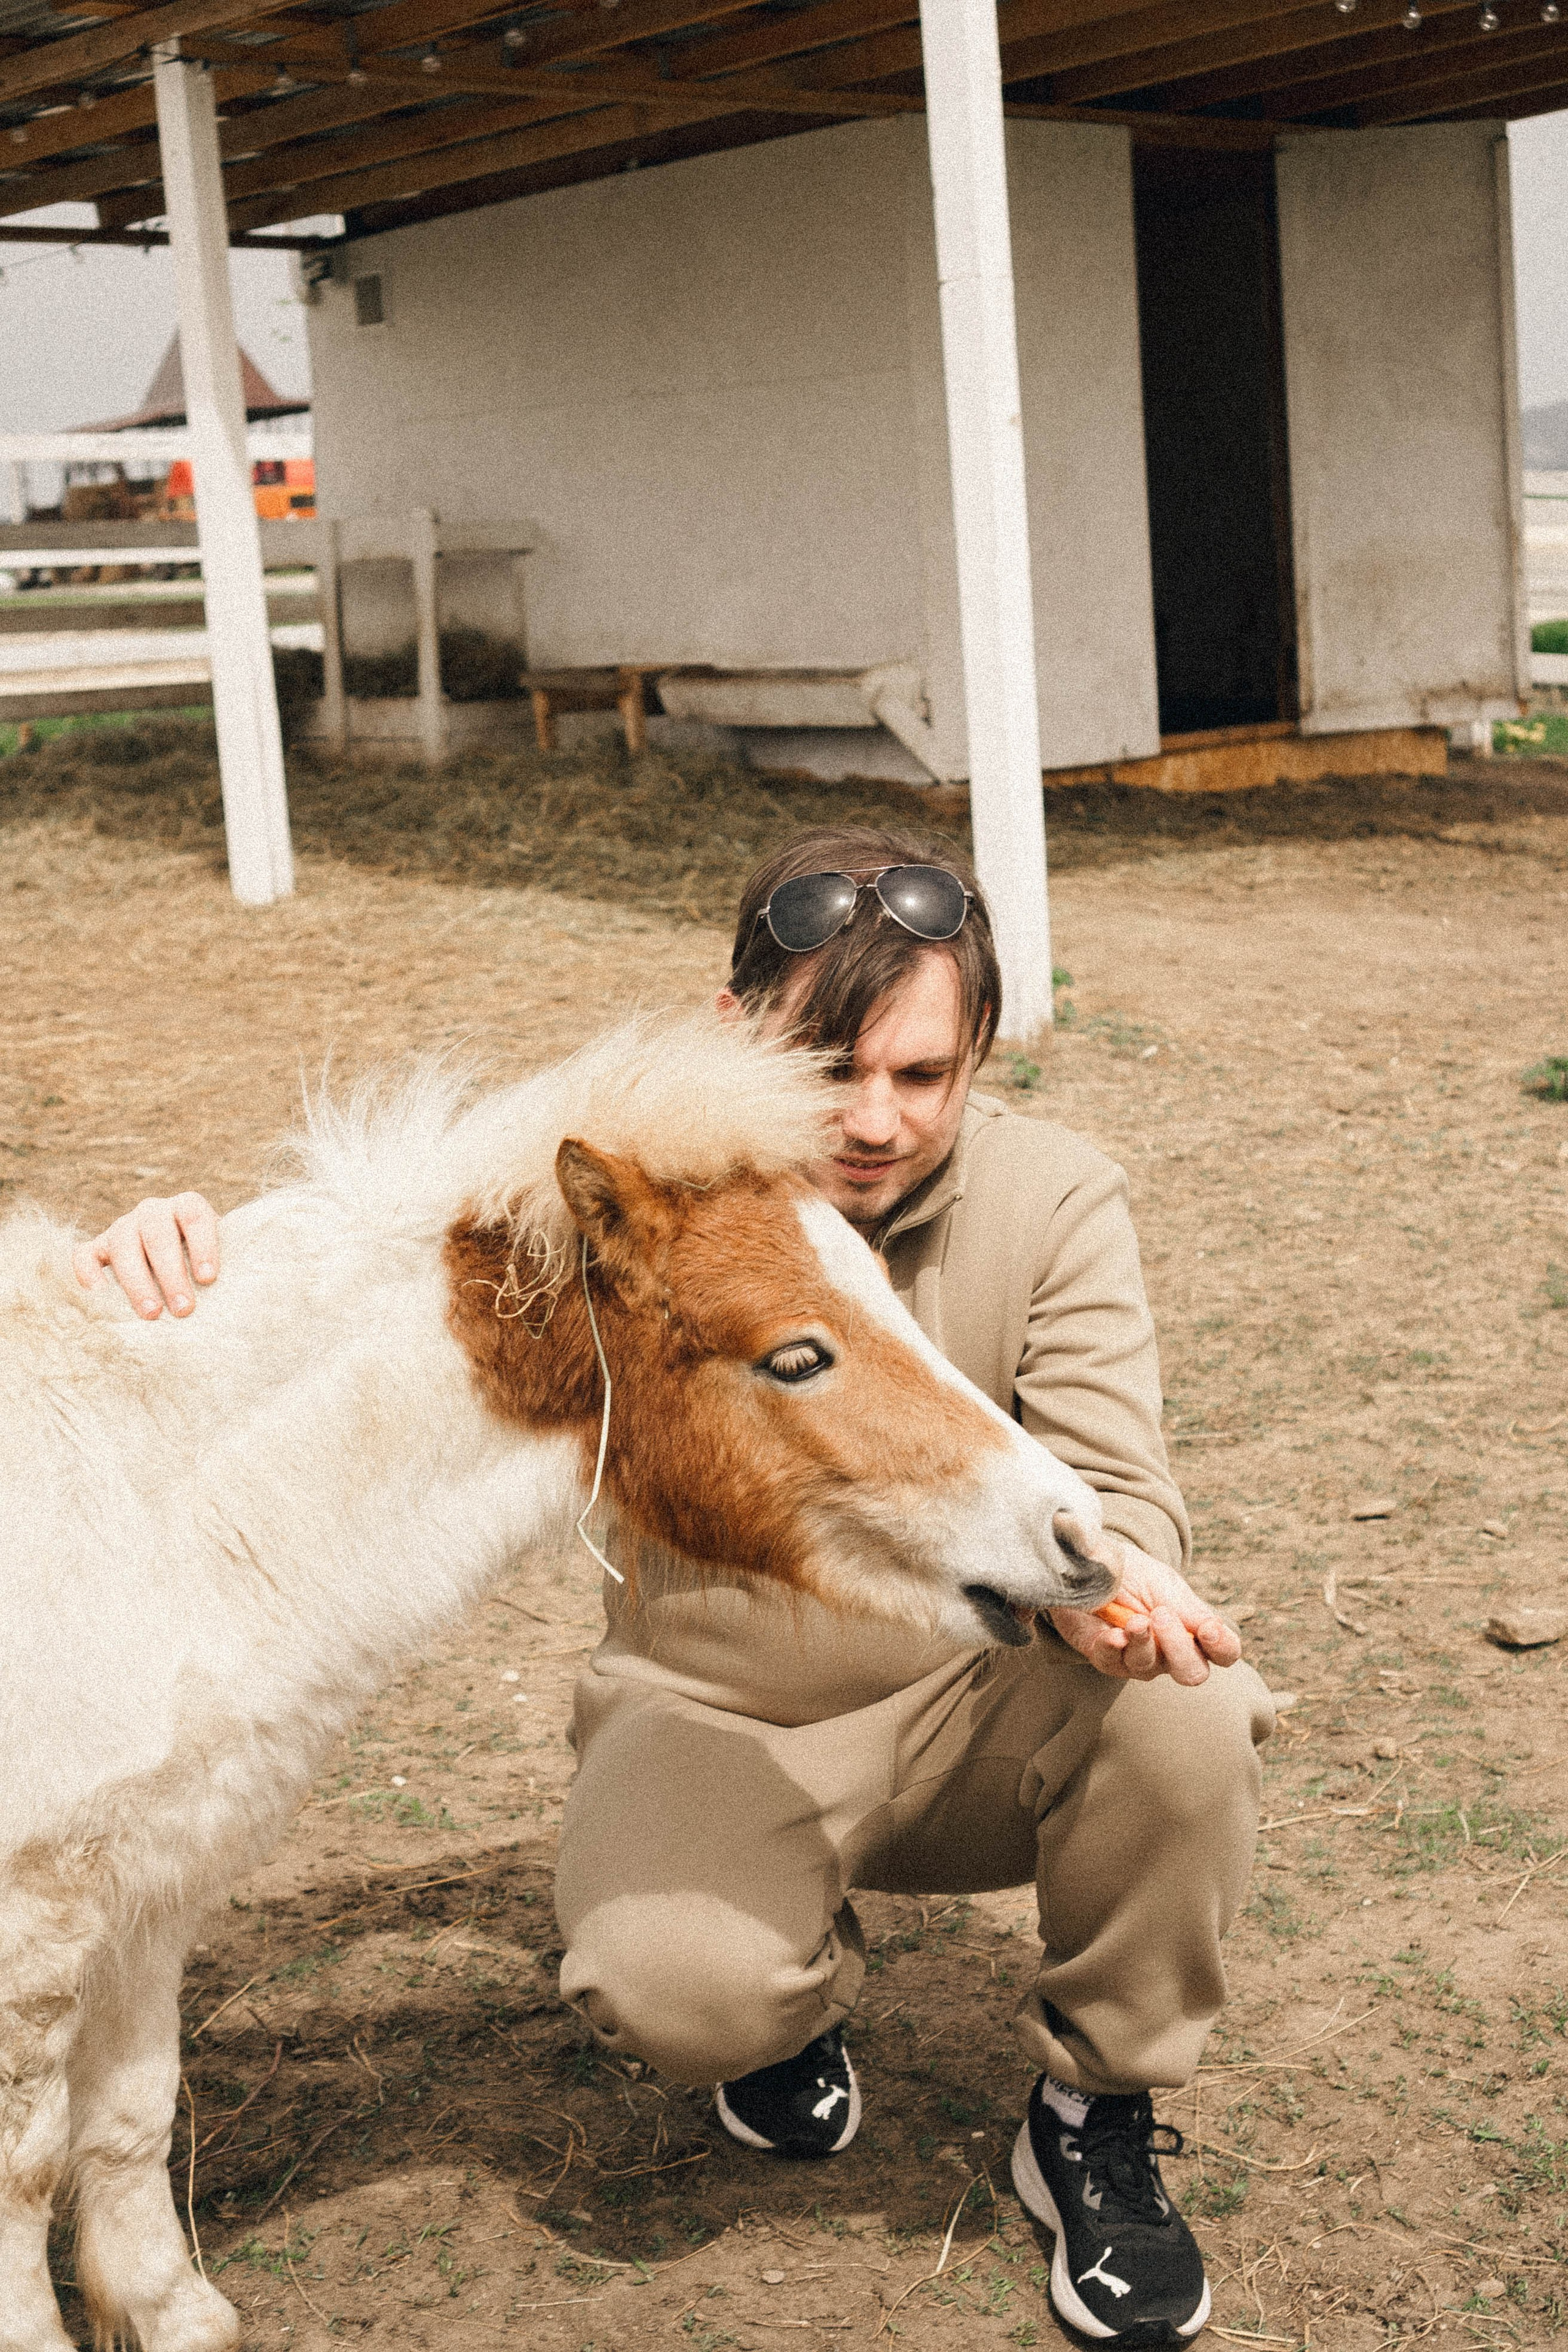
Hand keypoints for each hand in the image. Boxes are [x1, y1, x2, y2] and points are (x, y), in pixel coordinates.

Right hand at [72, 1192, 219, 1318]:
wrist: (175, 1264)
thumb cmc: (203, 1267)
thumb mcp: (221, 1260)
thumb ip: (229, 1269)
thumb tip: (243, 1301)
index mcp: (186, 1206)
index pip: (194, 1215)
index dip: (202, 1245)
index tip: (209, 1279)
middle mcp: (152, 1211)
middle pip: (158, 1233)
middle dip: (171, 1273)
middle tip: (184, 1309)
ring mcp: (122, 1226)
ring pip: (123, 1243)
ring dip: (138, 1281)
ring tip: (152, 1314)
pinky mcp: (98, 1247)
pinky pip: (84, 1254)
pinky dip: (88, 1273)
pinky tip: (101, 1296)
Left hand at [1049, 1538, 1241, 1686]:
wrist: (1093, 1566)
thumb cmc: (1136, 1576)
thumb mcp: (1167, 1584)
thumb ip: (1189, 1610)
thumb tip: (1213, 1629)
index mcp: (1194, 1633)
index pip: (1224, 1653)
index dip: (1222, 1647)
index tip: (1208, 1629)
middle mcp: (1171, 1655)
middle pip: (1192, 1673)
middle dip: (1178, 1647)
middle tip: (1161, 1615)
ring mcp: (1139, 1661)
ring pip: (1149, 1667)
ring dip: (1142, 1641)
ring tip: (1135, 1619)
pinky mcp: (1107, 1659)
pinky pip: (1113, 1662)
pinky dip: (1114, 1647)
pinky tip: (1114, 1634)